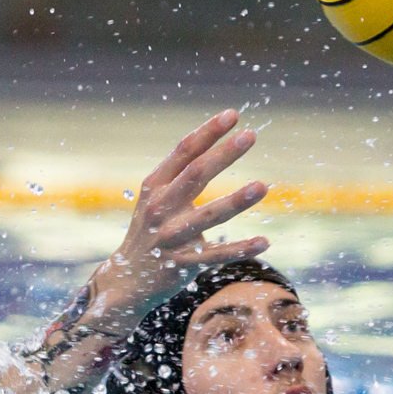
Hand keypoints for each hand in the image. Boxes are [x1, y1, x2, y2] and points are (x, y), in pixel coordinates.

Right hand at [92, 109, 270, 321]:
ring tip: (263, 186)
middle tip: (250, 135)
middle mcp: (160, 207)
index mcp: (155, 185)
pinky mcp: (182, 263)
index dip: (208, 132)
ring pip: (208, 216)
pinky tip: (264, 241)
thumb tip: (215, 140)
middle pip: (195, 175)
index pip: (183, 151)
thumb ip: (182, 172)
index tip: (233, 115)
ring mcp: (170, 236)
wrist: (127, 278)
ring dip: (236, 200)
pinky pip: (216, 255)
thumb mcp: (157, 196)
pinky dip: (241, 249)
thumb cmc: (152, 228)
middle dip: (223, 155)